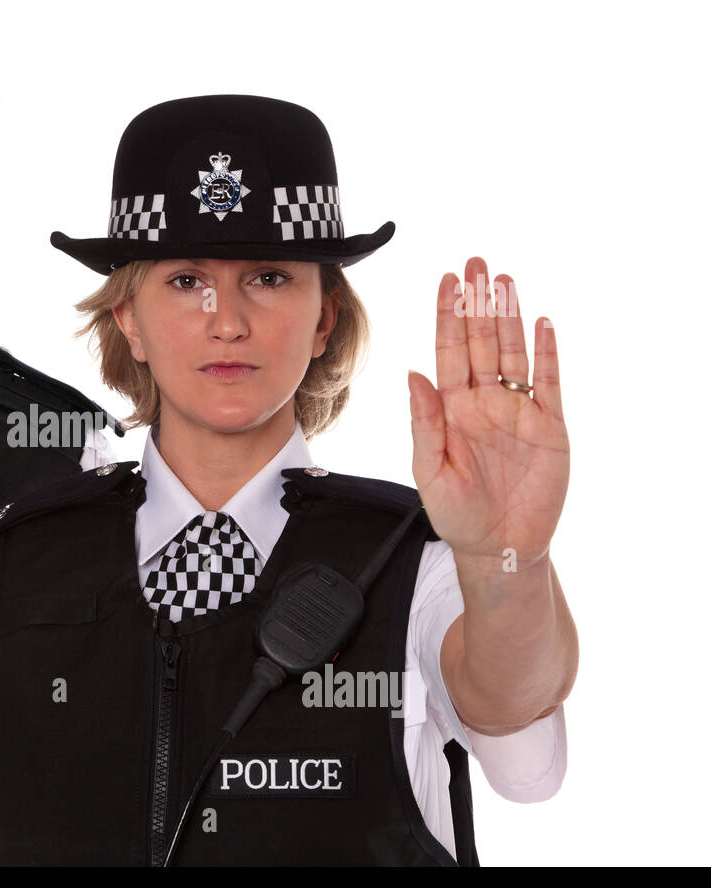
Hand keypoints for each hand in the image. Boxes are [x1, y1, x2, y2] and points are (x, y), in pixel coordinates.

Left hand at [407, 257, 568, 564]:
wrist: (497, 547)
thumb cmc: (456, 513)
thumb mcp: (430, 469)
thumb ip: (424, 420)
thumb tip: (413, 373)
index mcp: (451, 408)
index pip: (447, 351)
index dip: (447, 316)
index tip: (447, 281)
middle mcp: (484, 401)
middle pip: (481, 341)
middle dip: (477, 303)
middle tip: (476, 263)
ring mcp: (517, 410)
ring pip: (513, 352)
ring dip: (510, 317)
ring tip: (504, 281)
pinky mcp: (549, 425)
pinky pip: (548, 382)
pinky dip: (547, 352)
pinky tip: (541, 323)